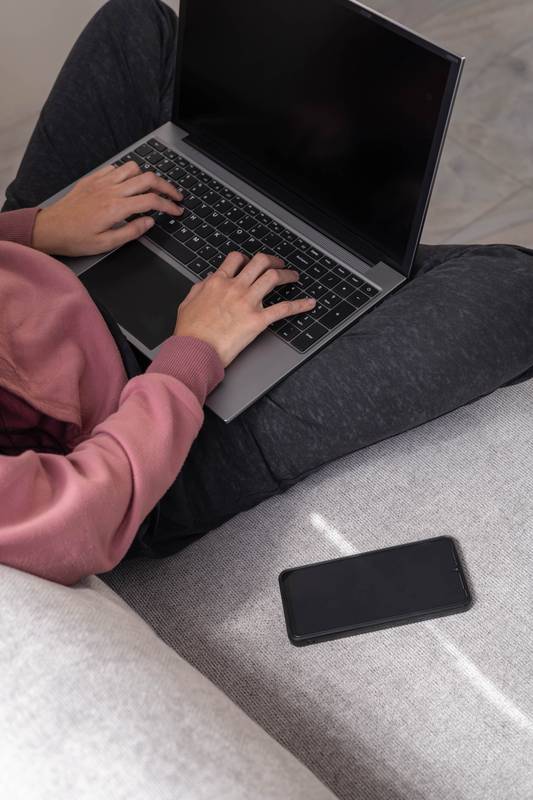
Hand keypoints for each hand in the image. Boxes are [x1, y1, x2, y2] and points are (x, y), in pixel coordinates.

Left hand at [31, 162, 182, 255]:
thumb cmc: (75, 238)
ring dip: (146, 176)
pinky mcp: (93, 179)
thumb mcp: (106, 244)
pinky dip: (127, 173)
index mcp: (116, 208)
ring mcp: (101, 182)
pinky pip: (116, 168)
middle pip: (148, 178)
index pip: (152, 200)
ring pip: (133, 168)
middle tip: (174, 196)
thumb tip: (149, 222)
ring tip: (151, 189)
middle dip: (166, 186)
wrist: (50, 228)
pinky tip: (128, 185)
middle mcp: (111, 191)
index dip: (169, 205)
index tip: (177, 210)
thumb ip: (131, 232)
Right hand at [173, 251, 315, 366]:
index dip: (247, 258)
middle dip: (272, 260)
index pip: (236, 259)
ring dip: (287, 274)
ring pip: (273, 277)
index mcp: (217, 282)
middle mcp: (235, 287)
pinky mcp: (258, 320)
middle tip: (278, 264)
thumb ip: (201, 288)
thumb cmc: (190, 332)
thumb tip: (210, 280)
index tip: (252, 263)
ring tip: (294, 276)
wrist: (195, 349)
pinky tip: (310, 303)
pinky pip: (284, 308)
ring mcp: (248, 302)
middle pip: (260, 262)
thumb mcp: (188, 302)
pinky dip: (300, 304)